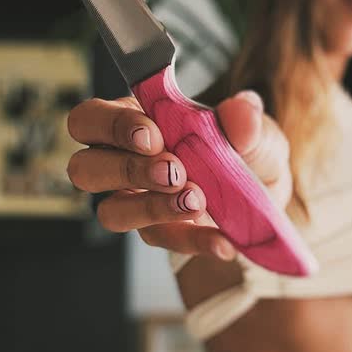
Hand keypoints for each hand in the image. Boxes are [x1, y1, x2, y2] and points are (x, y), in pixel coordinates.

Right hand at [66, 89, 291, 259]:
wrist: (265, 197)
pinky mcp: (158, 234)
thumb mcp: (255, 133)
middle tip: (172, 171)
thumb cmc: (244, 152)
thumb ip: (247, 122)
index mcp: (132, 122)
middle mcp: (122, 163)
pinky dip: (194, 241)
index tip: (152, 136)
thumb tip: (243, 109)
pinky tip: (222, 240)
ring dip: (152, 208)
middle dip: (126, 169)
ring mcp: (136, 203)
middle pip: (85, 168)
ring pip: (112, 213)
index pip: (90, 119)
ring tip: (195, 202)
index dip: (112, 126)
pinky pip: (164, 241)